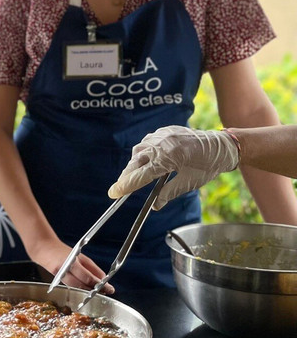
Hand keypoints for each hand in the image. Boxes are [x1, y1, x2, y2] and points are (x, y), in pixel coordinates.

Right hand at [28, 236, 112, 292]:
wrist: (44, 249)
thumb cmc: (62, 252)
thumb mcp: (80, 257)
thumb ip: (92, 268)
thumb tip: (104, 278)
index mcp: (73, 262)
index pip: (89, 277)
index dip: (100, 285)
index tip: (110, 288)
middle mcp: (66, 269)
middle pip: (83, 284)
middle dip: (96, 289)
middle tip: (107, 291)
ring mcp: (61, 275)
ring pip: (77, 288)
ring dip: (88, 290)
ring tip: (98, 291)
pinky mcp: (57, 280)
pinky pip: (71, 287)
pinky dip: (80, 288)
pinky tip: (86, 289)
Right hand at [108, 126, 238, 208]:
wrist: (223, 146)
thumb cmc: (209, 166)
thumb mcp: (189, 183)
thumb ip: (169, 193)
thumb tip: (155, 206)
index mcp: (168, 158)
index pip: (140, 176)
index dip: (125, 186)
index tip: (113, 193)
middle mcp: (162, 144)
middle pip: (135, 162)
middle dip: (126, 176)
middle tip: (120, 189)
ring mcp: (162, 135)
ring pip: (139, 151)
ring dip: (134, 164)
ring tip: (134, 175)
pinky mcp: (165, 131)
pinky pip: (147, 142)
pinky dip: (143, 152)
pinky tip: (146, 160)